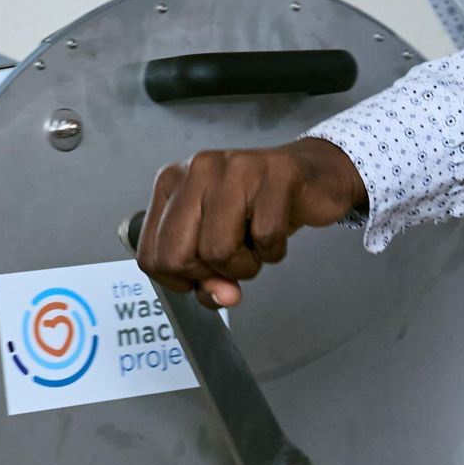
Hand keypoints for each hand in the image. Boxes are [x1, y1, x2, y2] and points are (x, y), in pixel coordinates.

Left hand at [135, 138, 367, 308]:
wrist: (312, 176)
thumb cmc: (258, 210)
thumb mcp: (219, 243)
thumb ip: (207, 277)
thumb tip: (220, 297)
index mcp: (171, 183)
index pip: (151, 257)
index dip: (181, 280)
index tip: (204, 270)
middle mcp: (196, 170)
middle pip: (177, 257)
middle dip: (210, 274)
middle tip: (233, 256)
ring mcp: (235, 168)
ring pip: (219, 251)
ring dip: (247, 265)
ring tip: (256, 241)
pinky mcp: (275, 174)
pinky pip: (266, 239)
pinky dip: (275, 251)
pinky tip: (280, 230)